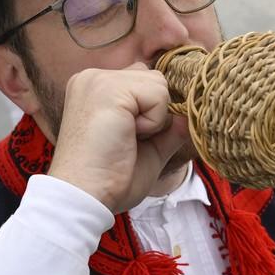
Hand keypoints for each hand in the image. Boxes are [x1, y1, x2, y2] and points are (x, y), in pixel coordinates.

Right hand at [47, 66, 185, 213]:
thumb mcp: (149, 150)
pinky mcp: (109, 89)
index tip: (130, 138)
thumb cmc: (110, 180)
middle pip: (154, 78)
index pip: (142, 80)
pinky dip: (154, 122)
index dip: (150, 110)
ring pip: (159, 83)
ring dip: (154, 118)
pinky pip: (159, 94)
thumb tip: (188, 116)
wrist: (86, 196)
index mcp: (95, 89)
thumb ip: (168, 130)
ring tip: (126, 137)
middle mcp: (93, 78)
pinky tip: (128, 136)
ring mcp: (98, 80)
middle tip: (127, 140)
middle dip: (154, 113)